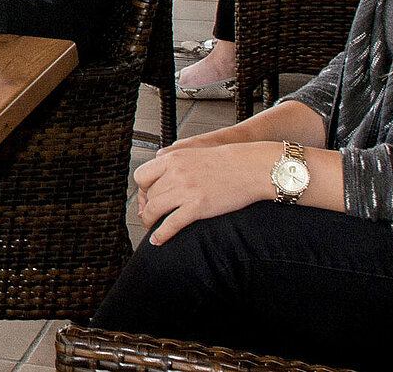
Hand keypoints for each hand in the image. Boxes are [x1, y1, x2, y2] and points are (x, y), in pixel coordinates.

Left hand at [133, 141, 268, 244]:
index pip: (142, 176)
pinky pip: (170, 224)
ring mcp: (185, 190)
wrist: (251, 168)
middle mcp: (175, 173)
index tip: (145, 199)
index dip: (141, 191)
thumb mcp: (195, 153)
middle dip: (147, 207)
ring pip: (154, 209)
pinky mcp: (197, 206)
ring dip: (150, 221)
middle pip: (148, 195)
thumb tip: (159, 171)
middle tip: (149, 215)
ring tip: (152, 227)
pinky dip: (160, 235)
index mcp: (173, 158)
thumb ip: (175, 161)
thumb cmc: (228, 162)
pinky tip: (157, 240)